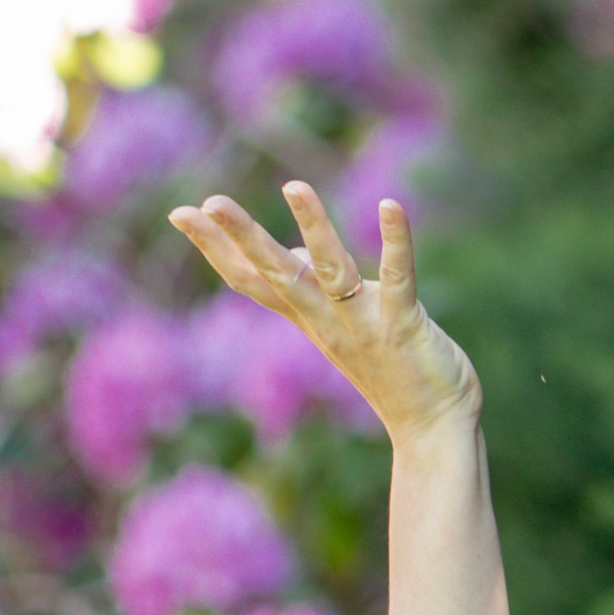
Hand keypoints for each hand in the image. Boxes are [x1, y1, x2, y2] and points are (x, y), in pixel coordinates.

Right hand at [167, 183, 480, 443]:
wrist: (432, 428)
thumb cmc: (392, 372)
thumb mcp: (341, 328)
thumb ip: (313, 293)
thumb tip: (288, 253)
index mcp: (309, 320)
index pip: (251, 281)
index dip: (215, 249)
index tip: (180, 213)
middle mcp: (327, 321)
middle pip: (274, 274)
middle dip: (242, 238)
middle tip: (209, 202)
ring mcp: (363, 324)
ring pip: (329, 270)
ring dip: (312, 227)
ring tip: (294, 186)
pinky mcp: (403, 324)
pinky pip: (397, 277)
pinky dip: (395, 241)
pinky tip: (392, 205)